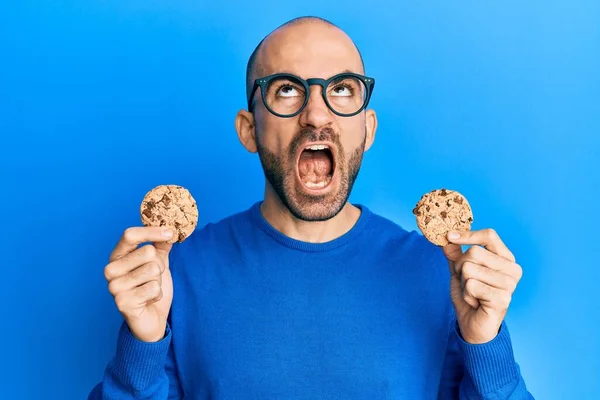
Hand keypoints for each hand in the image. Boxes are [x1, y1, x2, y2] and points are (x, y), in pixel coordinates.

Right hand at [104, 226, 174, 341]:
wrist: (152, 318)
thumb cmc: (152, 287)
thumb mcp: (159, 262)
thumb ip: (161, 245)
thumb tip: (170, 230)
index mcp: (117, 256)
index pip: (130, 235)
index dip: (152, 232)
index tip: (170, 233)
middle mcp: (111, 269)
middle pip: (147, 252)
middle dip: (159, 265)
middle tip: (153, 278)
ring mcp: (114, 287)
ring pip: (153, 269)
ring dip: (158, 281)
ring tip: (149, 289)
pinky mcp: (123, 302)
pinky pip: (154, 287)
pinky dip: (157, 294)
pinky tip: (149, 300)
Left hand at [443, 229, 522, 343]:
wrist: (473, 324)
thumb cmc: (470, 296)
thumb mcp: (459, 271)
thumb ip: (455, 254)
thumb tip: (447, 238)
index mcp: (506, 258)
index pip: (489, 236)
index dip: (468, 234)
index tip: (449, 236)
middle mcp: (513, 269)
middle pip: (474, 252)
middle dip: (461, 268)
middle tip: (468, 283)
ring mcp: (510, 284)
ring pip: (470, 269)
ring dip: (464, 283)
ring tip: (473, 294)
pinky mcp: (503, 299)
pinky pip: (471, 285)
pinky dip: (467, 295)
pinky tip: (476, 302)